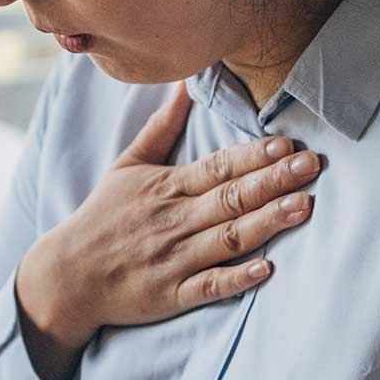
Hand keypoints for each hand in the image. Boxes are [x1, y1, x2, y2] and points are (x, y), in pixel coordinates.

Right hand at [14, 83, 321, 379]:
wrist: (66, 275)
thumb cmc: (103, 218)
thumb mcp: (127, 166)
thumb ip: (162, 127)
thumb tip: (185, 85)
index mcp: (167, 187)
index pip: (217, 167)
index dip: (253, 156)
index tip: (286, 144)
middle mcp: (174, 221)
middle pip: (230, 198)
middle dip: (273, 181)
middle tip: (313, 165)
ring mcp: (174, 259)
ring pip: (227, 238)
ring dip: (267, 223)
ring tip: (304, 207)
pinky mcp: (171, 295)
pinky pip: (208, 287)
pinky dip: (236, 279)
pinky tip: (266, 269)